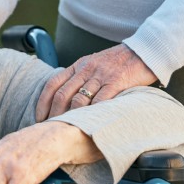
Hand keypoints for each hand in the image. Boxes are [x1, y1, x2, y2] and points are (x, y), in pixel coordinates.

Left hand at [36, 43, 156, 120]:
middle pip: (62, 95)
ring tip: (66, 131)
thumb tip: (66, 100)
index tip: (39, 118)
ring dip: (70, 118)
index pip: (52, 84)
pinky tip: (88, 125)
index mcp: (78, 65)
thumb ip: (81, 78)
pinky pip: (101, 100)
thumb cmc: (119, 62)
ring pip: (78, 100)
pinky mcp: (116, 82)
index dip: (42, 102)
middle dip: (53, 114)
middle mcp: (86, 70)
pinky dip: (92, 114)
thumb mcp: (94, 64)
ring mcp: (101, 76)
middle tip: (50, 129)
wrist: (144, 51)